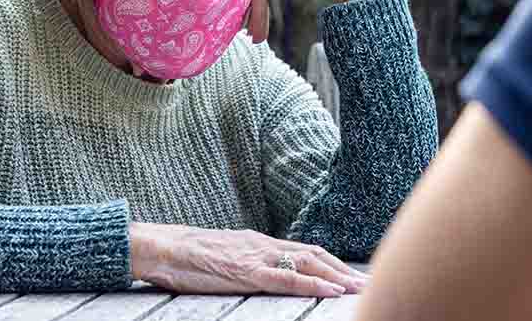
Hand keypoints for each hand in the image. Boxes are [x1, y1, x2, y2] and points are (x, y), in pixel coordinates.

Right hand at [130, 223, 369, 296]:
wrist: (163, 247)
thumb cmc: (187, 256)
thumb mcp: (224, 256)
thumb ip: (247, 262)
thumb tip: (263, 273)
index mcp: (258, 242)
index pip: (303, 249)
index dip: (330, 262)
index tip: (350, 273)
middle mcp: (263, 244)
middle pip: (314, 254)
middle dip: (342, 268)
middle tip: (368, 281)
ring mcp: (257, 256)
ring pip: (308, 263)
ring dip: (338, 276)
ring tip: (359, 287)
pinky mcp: (247, 271)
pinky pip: (287, 278)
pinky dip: (313, 283)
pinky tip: (331, 290)